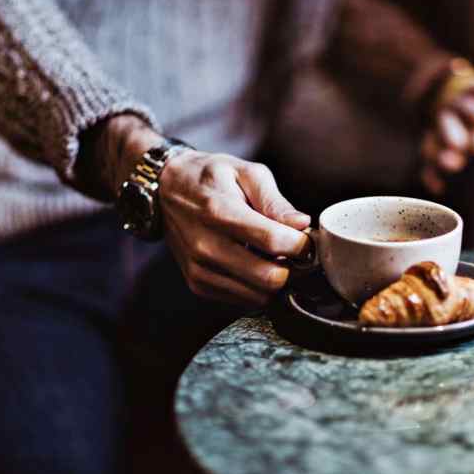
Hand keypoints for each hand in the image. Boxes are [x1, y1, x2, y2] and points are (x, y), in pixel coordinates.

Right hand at [158, 151, 310, 305]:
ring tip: (274, 258)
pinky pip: (244, 300)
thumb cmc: (210, 177)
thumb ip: (275, 201)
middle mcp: (206, 246)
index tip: (307, 239)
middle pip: (269, 278)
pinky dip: (258, 287)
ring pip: (260, 296)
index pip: (273, 242)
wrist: (165, 190)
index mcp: (219, 212)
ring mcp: (200, 269)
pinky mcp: (198, 284)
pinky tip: (254, 264)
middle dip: (293, 268)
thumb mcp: (246, 173)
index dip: (301, 245)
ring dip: (276, 280)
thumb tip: (302, 225)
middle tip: (294, 253)